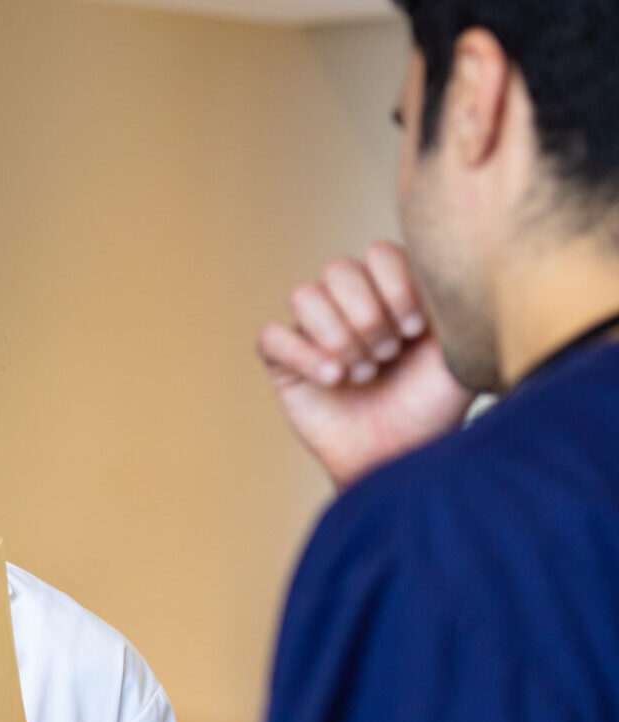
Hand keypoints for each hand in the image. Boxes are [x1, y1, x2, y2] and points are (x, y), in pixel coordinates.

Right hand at [258, 242, 476, 487]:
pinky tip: (333, 379)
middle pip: (339, 270)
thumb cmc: (432, 407)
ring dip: (339, 336)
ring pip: (304, 296)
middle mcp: (350, 304)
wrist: (399, 457)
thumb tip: (450, 266)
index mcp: (391, 291)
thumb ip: (455, 307)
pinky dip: (303, 355)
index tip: (416, 330)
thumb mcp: (461, 353)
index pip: (379, 253)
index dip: (395, 287)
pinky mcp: (283, 362)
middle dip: (368, 317)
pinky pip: (272, 337)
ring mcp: (313, 331)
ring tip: (363, 372)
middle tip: (388, 355)